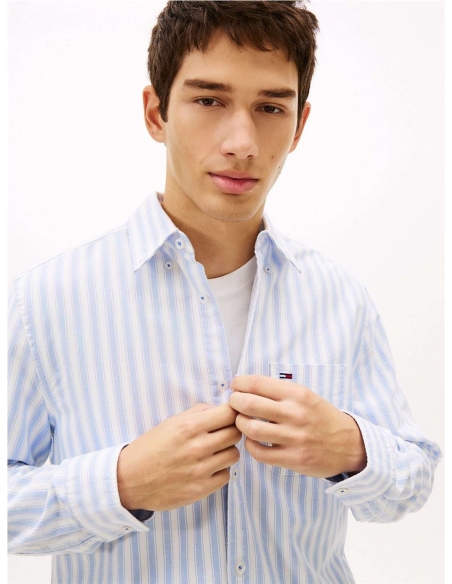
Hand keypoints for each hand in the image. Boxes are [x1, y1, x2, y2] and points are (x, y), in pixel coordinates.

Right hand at [117, 403, 240, 510]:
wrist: (130, 479)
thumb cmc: (151, 447)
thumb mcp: (171, 422)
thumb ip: (198, 413)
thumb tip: (221, 410)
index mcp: (189, 427)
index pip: (229, 413)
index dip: (232, 413)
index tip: (228, 416)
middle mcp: (197, 447)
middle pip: (235, 433)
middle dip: (231, 430)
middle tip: (220, 434)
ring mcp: (201, 470)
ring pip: (234, 454)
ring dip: (227, 451)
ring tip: (213, 452)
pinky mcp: (201, 489)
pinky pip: (226, 475)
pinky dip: (220, 471)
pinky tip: (208, 468)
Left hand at [228, 375, 366, 477]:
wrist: (349, 444)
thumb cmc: (321, 416)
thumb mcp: (305, 395)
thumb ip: (278, 391)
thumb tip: (245, 387)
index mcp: (297, 394)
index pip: (257, 383)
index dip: (239, 384)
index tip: (235, 386)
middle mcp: (295, 414)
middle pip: (249, 404)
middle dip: (234, 402)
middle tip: (233, 403)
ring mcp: (294, 438)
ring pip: (251, 429)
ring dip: (240, 424)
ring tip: (242, 422)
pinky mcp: (293, 459)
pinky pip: (259, 452)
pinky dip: (250, 445)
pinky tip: (253, 440)